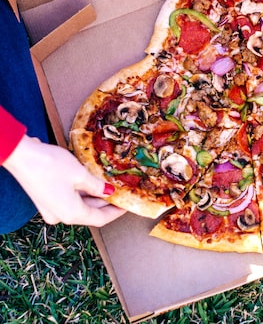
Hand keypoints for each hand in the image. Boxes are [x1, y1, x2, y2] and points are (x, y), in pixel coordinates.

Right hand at [3, 135, 126, 225]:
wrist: (21, 155)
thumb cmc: (50, 165)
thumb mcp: (80, 174)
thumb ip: (98, 186)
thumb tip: (110, 192)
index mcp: (71, 214)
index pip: (100, 219)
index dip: (116, 212)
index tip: (128, 204)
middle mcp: (61, 216)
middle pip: (90, 212)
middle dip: (107, 202)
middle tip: (122, 191)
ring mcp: (52, 209)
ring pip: (80, 205)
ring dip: (95, 196)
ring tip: (111, 184)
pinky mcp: (47, 199)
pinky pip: (70, 199)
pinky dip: (82, 193)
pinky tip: (93, 181)